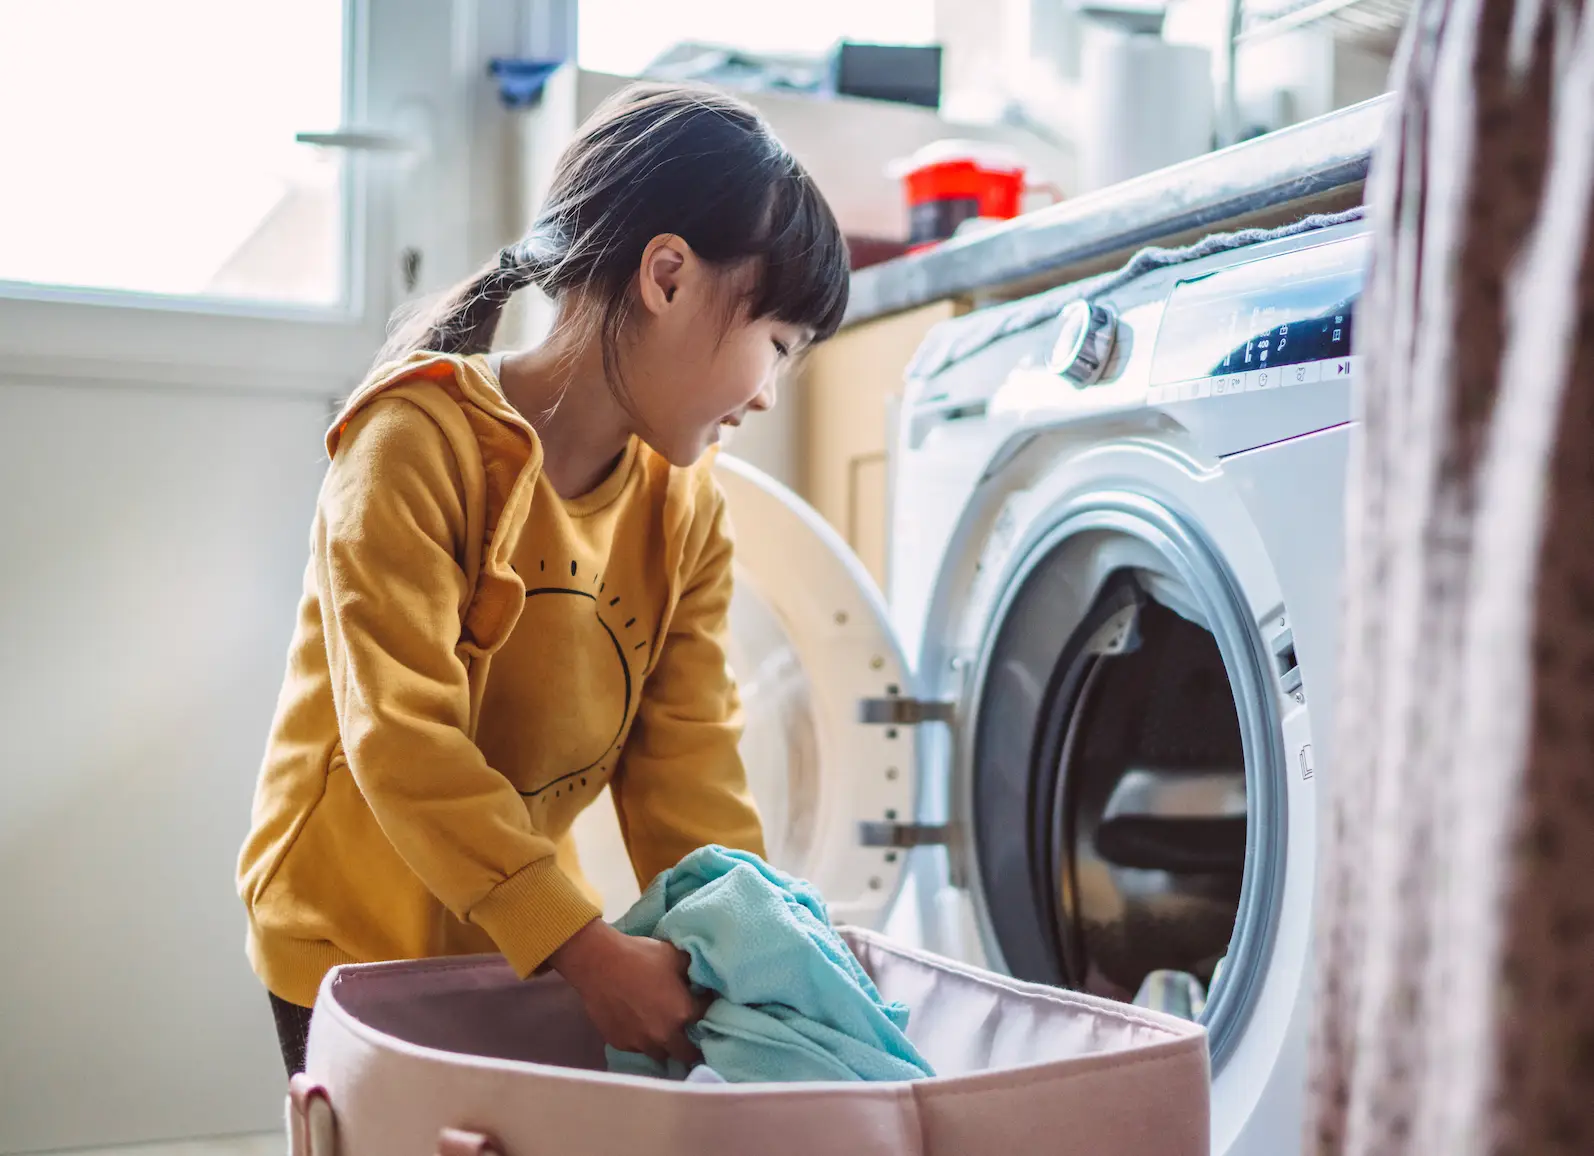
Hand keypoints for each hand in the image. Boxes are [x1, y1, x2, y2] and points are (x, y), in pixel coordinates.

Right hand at [549, 919, 711, 1066]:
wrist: (598, 963)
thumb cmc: (639, 955)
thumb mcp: (674, 955)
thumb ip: (692, 971)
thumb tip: (701, 978)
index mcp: (683, 1012)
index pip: (706, 1016)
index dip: (705, 1007)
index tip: (701, 1002)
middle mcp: (665, 1035)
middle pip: (687, 1052)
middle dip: (691, 1044)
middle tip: (688, 1033)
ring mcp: (641, 1043)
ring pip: (661, 1054)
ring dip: (665, 1045)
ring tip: (661, 1031)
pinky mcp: (620, 1044)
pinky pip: (637, 1048)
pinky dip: (641, 1040)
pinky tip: (637, 1024)